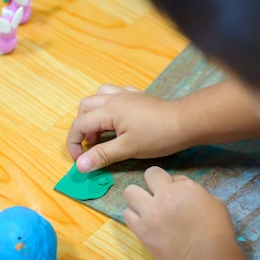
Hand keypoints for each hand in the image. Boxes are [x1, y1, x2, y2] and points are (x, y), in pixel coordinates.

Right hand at [67, 84, 184, 171]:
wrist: (184, 122)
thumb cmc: (157, 136)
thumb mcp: (127, 149)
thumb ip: (102, 155)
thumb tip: (80, 165)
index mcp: (108, 110)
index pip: (80, 125)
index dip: (74, 144)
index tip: (80, 161)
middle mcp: (113, 98)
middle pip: (84, 108)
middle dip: (81, 128)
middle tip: (90, 147)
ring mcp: (125, 95)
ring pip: (97, 96)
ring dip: (92, 113)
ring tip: (100, 131)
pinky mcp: (136, 96)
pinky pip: (114, 93)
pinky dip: (108, 105)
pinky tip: (115, 117)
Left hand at [123, 167, 234, 259]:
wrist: (205, 259)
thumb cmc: (217, 232)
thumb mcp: (214, 203)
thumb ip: (195, 193)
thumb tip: (183, 194)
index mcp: (183, 188)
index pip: (173, 176)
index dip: (175, 185)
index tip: (179, 197)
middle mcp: (163, 196)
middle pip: (149, 174)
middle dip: (154, 183)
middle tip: (160, 197)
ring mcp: (149, 213)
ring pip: (130, 192)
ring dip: (139, 198)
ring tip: (147, 209)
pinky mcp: (141, 230)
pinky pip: (127, 214)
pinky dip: (134, 216)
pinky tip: (144, 223)